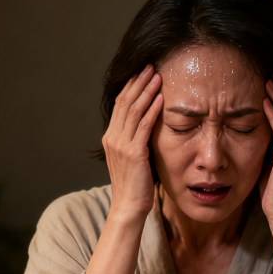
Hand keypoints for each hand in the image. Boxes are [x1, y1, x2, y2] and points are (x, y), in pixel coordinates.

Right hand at [101, 64, 163, 220]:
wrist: (128, 207)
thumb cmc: (135, 186)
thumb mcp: (131, 159)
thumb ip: (135, 141)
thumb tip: (147, 127)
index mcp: (111, 138)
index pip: (120, 106)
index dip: (131, 87)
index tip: (142, 73)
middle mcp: (112, 138)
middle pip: (125, 103)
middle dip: (138, 82)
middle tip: (150, 66)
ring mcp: (121, 145)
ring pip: (133, 110)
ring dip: (146, 91)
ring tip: (157, 75)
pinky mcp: (133, 153)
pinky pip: (143, 125)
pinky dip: (152, 109)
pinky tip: (161, 98)